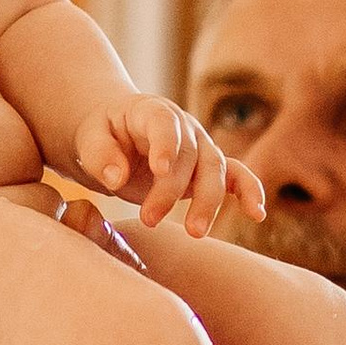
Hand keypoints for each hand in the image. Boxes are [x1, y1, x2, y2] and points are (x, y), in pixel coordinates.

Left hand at [74, 94, 264, 235]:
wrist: (116, 136)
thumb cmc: (101, 136)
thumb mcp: (89, 139)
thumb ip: (99, 155)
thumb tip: (116, 178)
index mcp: (152, 112)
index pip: (165, 124)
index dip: (165, 144)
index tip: (159, 169)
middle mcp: (184, 127)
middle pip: (189, 155)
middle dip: (172, 189)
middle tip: (149, 219)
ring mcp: (200, 147)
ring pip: (214, 170)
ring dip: (207, 202)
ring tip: (195, 232)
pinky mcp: (208, 170)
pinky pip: (236, 176)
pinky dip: (249, 192)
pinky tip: (257, 214)